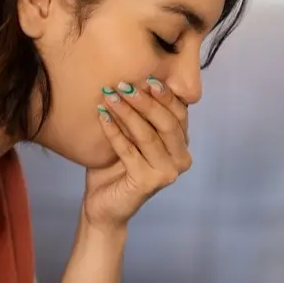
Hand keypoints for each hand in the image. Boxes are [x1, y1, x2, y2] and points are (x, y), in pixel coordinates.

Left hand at [85, 77, 191, 230]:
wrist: (104, 206)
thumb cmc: (116, 169)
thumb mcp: (132, 137)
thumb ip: (141, 116)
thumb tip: (135, 79)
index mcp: (181, 146)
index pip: (179, 114)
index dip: (164, 95)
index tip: (145, 76)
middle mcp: (181, 160)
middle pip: (166, 123)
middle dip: (145, 101)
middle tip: (124, 84)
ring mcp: (166, 173)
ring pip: (147, 135)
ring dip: (127, 113)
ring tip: (109, 96)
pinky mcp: (148, 182)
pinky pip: (129, 151)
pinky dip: (114, 132)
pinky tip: (101, 116)